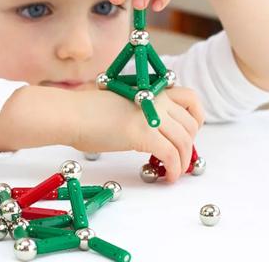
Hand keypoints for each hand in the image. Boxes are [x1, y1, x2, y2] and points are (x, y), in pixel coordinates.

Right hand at [72, 86, 204, 181]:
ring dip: (184, 161)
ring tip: (175, 172)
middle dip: (190, 144)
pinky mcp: (143, 134)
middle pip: (191, 124)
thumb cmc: (88, 112)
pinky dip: (174, 169)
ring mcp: (151, 116)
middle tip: (180, 157)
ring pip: (184, 142)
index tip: (190, 133)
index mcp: (151, 90)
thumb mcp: (124, 105)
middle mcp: (156, 99)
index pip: (191, 98)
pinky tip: (168, 177)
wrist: (71, 115)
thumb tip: (155, 131)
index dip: (197, 118)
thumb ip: (143, 111)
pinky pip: (171, 155)